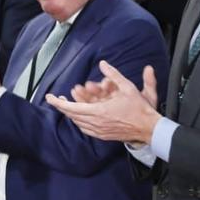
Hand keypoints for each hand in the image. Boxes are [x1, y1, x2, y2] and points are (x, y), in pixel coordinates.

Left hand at [45, 62, 160, 143]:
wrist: (150, 128)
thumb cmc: (140, 109)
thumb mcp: (128, 88)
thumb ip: (114, 75)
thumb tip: (103, 64)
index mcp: (99, 111)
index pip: (72, 107)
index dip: (58, 102)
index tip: (49, 97)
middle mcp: (96, 122)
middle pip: (72, 115)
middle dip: (62, 106)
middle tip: (55, 98)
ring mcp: (99, 131)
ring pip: (77, 122)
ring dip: (70, 113)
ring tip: (66, 104)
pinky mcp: (103, 135)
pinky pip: (85, 128)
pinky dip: (78, 121)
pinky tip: (78, 116)